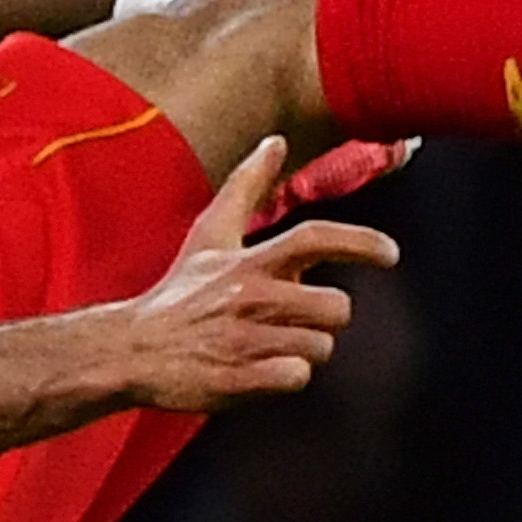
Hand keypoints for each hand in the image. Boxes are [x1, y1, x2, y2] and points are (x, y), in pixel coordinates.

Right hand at [118, 141, 400, 413]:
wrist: (130, 349)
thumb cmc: (179, 292)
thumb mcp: (210, 235)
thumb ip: (246, 186)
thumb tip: (275, 141)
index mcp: (248, 262)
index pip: (314, 239)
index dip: (360, 243)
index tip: (391, 253)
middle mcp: (249, 298)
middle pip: (335, 307)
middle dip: (325, 317)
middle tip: (296, 319)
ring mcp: (243, 341)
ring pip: (320, 347)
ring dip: (305, 350)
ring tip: (269, 346)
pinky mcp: (237, 380)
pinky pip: (296, 378)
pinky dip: (287, 377)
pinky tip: (261, 369)